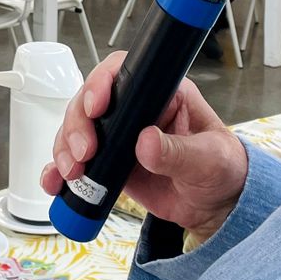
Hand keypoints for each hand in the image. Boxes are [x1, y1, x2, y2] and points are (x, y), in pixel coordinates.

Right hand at [40, 50, 247, 241]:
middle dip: (77, 125)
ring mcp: (118, 136)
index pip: (123, 73)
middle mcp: (135, 110)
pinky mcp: (109, 162)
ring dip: (65, 149)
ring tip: (73, 173)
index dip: (102, 83)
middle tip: (84, 153)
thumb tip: (147, 142)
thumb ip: (179, 152)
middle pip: (89, 102)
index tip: (96, 107)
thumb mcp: (210, 159)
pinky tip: (57, 183)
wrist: (217, 206)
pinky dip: (61, 172)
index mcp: (163, 94)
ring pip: (76, 130)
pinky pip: (76, 162)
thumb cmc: (223, 170)